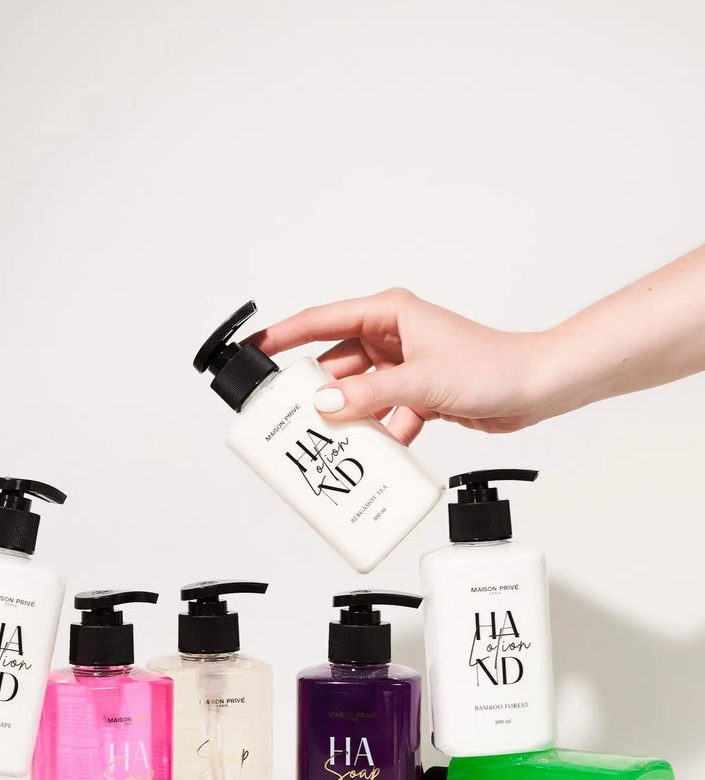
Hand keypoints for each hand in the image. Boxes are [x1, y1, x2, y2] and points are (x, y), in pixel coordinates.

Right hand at [248, 289, 551, 444]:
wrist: (538, 387)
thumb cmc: (493, 365)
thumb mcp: (421, 381)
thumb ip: (369, 395)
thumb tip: (325, 404)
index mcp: (389, 314)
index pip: (321, 321)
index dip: (284, 334)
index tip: (256, 348)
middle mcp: (393, 337)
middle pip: (336, 363)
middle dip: (316, 389)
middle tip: (289, 412)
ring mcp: (404, 366)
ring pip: (358, 392)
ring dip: (349, 416)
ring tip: (329, 437)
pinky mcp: (417, 392)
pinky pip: (382, 412)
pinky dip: (380, 431)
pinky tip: (378, 450)